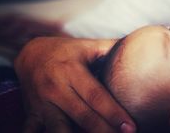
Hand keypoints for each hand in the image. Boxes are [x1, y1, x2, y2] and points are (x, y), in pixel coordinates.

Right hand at [14, 36, 135, 132]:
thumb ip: (110, 49)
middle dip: (104, 131)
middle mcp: (55, 88)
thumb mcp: (87, 46)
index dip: (113, 112)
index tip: (130, 127)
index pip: (96, 96)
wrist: (30, 54)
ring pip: (59, 130)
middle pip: (82, 116)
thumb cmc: (66, 51)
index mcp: (71, 71)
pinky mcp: (31, 115)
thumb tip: (138, 49)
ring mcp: (41, 104)